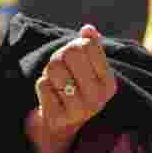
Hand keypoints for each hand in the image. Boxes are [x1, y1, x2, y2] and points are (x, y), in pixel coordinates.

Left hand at [26, 25, 118, 152]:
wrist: (60, 123)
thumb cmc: (74, 86)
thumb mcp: (87, 67)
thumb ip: (90, 46)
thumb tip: (88, 29)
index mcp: (109, 83)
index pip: (88, 46)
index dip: (75, 44)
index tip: (75, 55)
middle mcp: (98, 99)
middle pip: (69, 53)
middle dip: (59, 56)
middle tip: (61, 68)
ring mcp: (78, 111)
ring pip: (54, 68)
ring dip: (49, 72)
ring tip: (56, 82)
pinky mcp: (58, 118)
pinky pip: (42, 84)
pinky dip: (42, 85)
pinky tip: (50, 95)